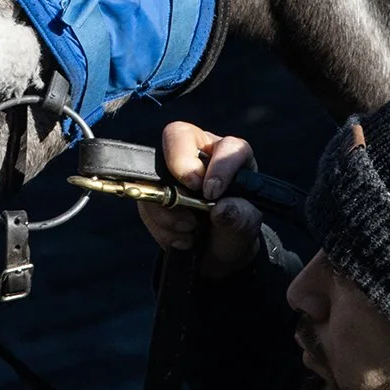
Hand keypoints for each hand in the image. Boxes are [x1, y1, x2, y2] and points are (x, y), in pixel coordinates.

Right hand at [139, 121, 263, 278]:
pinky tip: (178, 237)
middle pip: (178, 134)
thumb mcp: (245, 227)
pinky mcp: (153, 189)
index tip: (212, 192)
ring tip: (188, 229)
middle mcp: (200, 155)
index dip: (219, 167)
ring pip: (154, 171)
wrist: (216, 254)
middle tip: (184, 196)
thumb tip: (222, 209)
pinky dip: (158, 222)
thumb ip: (240, 216)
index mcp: (230, 157)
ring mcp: (171, 170)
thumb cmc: (234, 230)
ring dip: (166, 207)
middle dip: (178, 164)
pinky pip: (144, 199)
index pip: (227, 146)